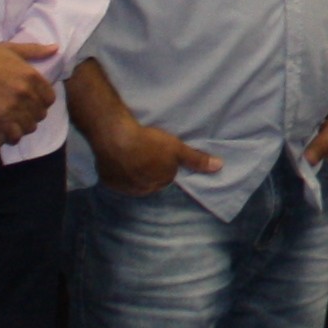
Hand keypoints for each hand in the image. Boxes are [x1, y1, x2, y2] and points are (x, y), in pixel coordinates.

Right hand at [0, 41, 60, 140]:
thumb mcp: (12, 48)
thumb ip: (35, 50)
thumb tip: (55, 48)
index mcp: (32, 76)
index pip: (50, 98)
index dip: (43, 103)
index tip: (34, 104)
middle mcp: (26, 92)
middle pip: (40, 113)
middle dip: (34, 115)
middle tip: (24, 116)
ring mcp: (13, 106)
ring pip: (30, 125)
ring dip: (24, 127)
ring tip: (16, 125)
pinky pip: (15, 134)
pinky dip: (14, 136)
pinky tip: (9, 134)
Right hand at [98, 113, 222, 197]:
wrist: (115, 137)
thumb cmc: (149, 142)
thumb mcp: (176, 148)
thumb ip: (196, 159)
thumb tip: (219, 166)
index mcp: (159, 182)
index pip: (166, 177)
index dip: (163, 164)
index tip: (159, 153)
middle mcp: (142, 190)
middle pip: (149, 181)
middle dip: (149, 170)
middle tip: (145, 152)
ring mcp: (123, 187)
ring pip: (132, 181)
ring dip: (133, 171)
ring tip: (131, 154)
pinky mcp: (108, 181)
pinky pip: (115, 179)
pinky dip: (117, 171)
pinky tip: (118, 158)